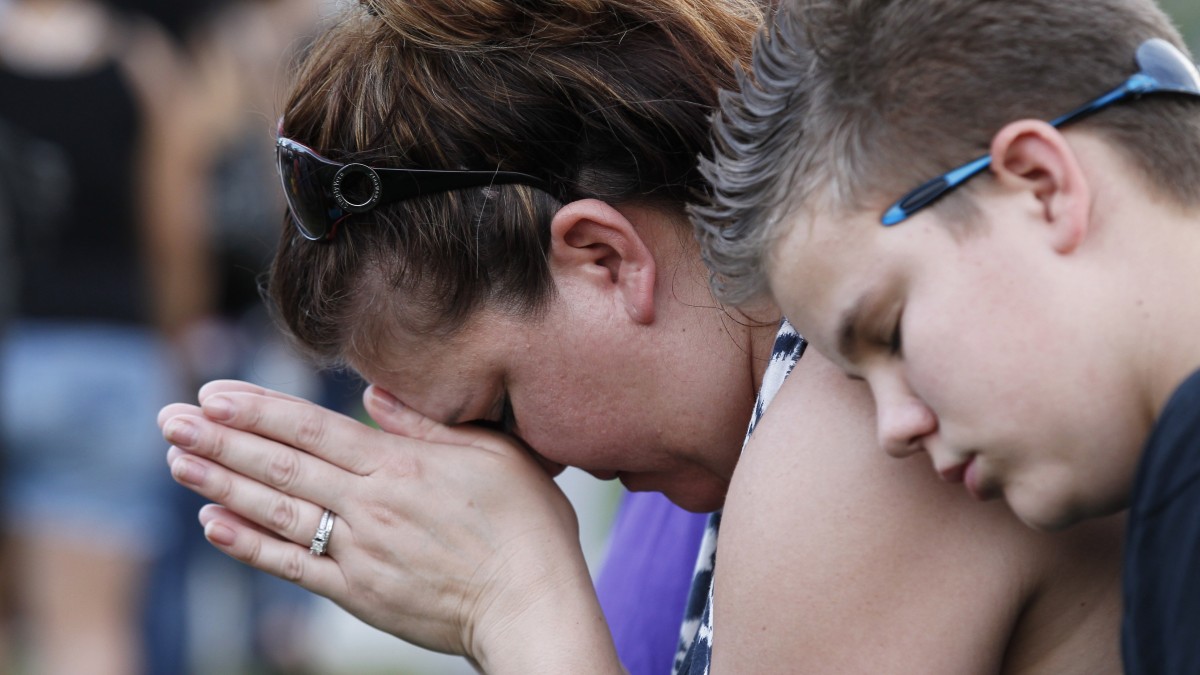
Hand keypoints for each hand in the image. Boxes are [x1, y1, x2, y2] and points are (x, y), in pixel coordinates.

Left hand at [158, 380, 620, 672]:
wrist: (532, 606)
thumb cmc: (527, 527)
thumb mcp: (493, 454)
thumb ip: (427, 425)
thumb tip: (373, 393)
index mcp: (401, 465)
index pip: (313, 427)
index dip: (258, 409)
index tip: (212, 393)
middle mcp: (370, 505)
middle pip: (281, 465)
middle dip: (220, 440)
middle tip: (169, 419)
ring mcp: (359, 551)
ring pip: (276, 511)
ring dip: (221, 484)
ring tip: (176, 461)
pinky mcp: (358, 594)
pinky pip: (292, 566)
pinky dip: (249, 544)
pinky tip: (212, 524)